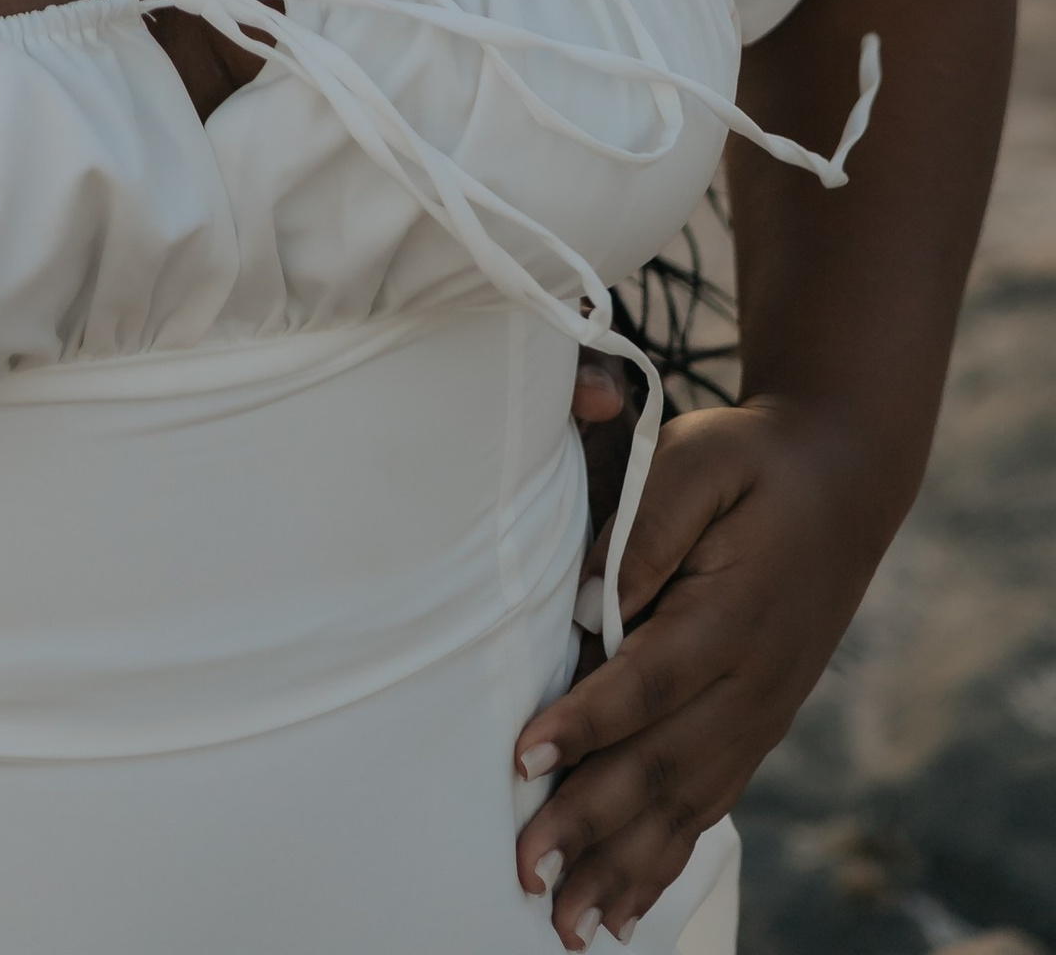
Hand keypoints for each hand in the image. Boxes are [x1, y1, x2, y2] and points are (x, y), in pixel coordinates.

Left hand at [513, 397, 902, 948]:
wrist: (842, 481)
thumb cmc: (753, 463)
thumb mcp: (699, 457)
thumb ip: (645, 522)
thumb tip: (590, 594)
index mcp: (732, 617)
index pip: (646, 683)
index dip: (584, 722)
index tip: (523, 755)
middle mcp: (750, 684)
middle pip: (661, 766)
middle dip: (591, 824)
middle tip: (527, 868)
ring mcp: (758, 716)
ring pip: (685, 807)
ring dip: (624, 867)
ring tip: (569, 924)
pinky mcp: (756, 729)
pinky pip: (708, 807)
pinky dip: (665, 861)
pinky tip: (625, 908)